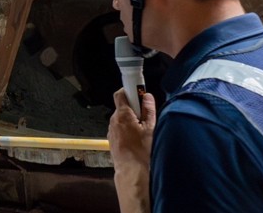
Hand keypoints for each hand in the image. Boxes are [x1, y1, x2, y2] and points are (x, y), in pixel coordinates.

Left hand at [108, 89, 155, 212]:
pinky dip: (127, 130)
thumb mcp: (150, 128)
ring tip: (142, 131)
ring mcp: (112, 130)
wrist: (132, 172)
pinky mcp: (112, 139)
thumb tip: (147, 97)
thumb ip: (148, 109)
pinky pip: (120, 128)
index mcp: (123, 115)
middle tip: (145, 117)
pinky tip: (136, 139)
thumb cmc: (141, 152)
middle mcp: (114, 121)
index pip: (121, 93)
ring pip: (122, 118)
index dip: (130, 90)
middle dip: (133, 108)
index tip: (138, 91)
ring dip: (131, 120)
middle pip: (123, 106)